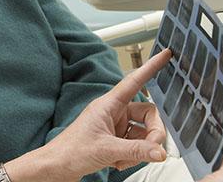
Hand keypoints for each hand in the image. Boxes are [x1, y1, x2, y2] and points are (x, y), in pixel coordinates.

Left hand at [6, 49, 171, 180]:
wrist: (57, 167)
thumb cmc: (71, 152)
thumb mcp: (106, 150)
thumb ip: (137, 151)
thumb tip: (160, 151)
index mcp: (108, 104)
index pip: (135, 81)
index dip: (151, 67)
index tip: (165, 53)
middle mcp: (113, 112)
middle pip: (149, 114)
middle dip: (153, 134)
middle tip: (151, 150)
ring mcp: (115, 126)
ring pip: (144, 132)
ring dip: (141, 149)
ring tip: (123, 159)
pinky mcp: (116, 140)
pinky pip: (137, 144)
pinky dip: (134, 156)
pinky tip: (119, 162)